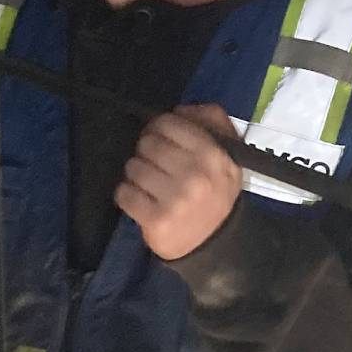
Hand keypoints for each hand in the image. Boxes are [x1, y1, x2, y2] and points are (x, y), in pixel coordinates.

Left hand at [116, 104, 243, 260]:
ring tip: (151, 186)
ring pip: (133, 167)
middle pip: (147, 144)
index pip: (168, 123)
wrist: (217, 242)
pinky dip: (128, 196)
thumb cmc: (217, 191)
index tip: (162, 141)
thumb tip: (180, 109)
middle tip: (157, 167)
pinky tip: (142, 201)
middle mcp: (196, 175)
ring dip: (137, 175)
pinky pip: (124, 193)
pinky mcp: (156, 219)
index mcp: (213, 154)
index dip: (159, 129)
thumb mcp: (227, 153)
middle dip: (148, 153)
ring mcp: (176, 199)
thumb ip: (212, 121)